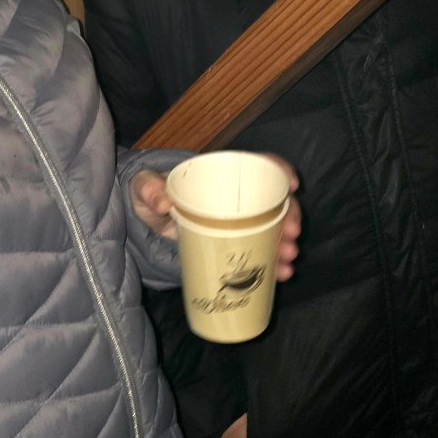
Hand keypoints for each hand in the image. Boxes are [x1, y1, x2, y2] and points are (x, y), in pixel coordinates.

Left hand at [131, 157, 302, 281]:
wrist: (147, 218)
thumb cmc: (150, 194)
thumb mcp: (146, 187)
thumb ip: (150, 190)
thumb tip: (162, 203)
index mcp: (220, 175)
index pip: (258, 164)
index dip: (279, 170)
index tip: (291, 186)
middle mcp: (237, 195)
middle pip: (273, 200)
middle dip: (289, 217)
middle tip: (290, 237)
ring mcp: (238, 219)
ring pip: (273, 226)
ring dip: (285, 242)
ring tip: (287, 260)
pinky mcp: (235, 240)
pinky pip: (262, 248)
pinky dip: (274, 260)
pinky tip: (281, 273)